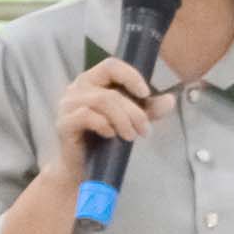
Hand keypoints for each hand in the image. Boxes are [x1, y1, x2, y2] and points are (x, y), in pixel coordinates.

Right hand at [48, 58, 175, 182]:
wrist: (81, 168)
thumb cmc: (103, 140)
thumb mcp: (130, 121)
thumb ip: (148, 109)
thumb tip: (171, 100)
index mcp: (92, 81)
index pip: (111, 65)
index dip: (130, 76)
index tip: (146, 93)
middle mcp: (77, 89)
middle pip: (111, 90)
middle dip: (134, 111)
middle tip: (145, 130)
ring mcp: (67, 105)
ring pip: (102, 101)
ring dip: (123, 120)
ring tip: (131, 136)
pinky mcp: (63, 123)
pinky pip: (86, 116)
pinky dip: (104, 125)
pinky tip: (111, 135)